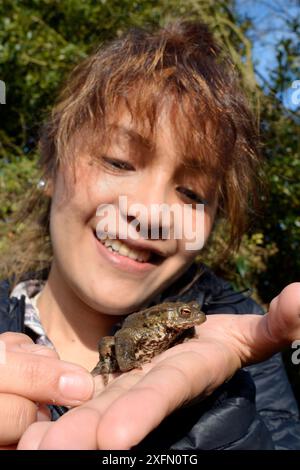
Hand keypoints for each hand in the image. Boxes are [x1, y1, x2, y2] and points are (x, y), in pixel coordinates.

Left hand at [17, 283, 299, 449]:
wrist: (195, 346)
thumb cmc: (226, 340)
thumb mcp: (253, 333)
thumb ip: (276, 324)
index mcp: (187, 372)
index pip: (164, 391)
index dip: (143, 409)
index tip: (113, 436)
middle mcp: (153, 384)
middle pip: (117, 408)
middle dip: (85, 433)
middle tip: (45, 452)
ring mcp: (128, 383)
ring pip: (92, 406)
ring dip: (60, 427)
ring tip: (25, 445)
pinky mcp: (111, 379)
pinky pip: (81, 395)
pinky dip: (56, 411)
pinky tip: (27, 427)